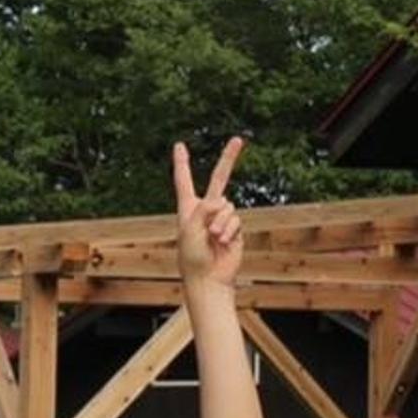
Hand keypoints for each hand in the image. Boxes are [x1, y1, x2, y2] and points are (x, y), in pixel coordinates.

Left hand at [173, 137, 245, 293]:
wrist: (208, 277)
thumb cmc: (193, 257)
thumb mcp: (190, 230)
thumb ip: (203, 210)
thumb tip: (221, 200)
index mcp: (188, 209)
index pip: (184, 181)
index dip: (182, 163)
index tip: (179, 145)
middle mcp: (205, 210)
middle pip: (219, 179)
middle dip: (229, 159)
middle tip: (238, 139)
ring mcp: (222, 218)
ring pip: (228, 205)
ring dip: (221, 223)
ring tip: (212, 239)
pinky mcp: (235, 227)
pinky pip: (236, 219)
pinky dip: (230, 231)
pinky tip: (223, 243)